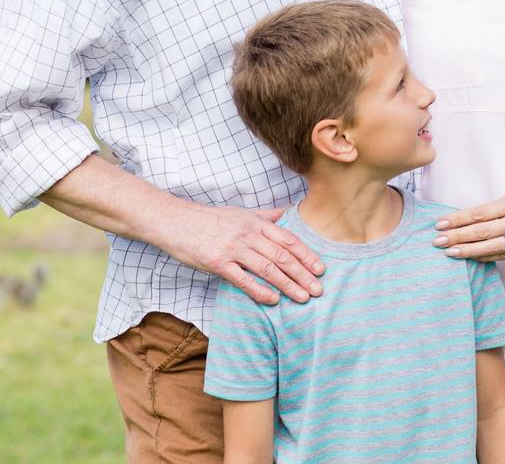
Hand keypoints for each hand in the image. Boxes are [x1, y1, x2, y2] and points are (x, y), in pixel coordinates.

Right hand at [161, 202, 323, 304]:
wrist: (175, 222)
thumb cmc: (210, 219)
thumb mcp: (241, 213)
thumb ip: (266, 216)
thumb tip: (289, 212)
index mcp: (257, 223)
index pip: (289, 239)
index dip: (307, 255)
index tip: (321, 269)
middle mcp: (248, 235)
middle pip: (282, 256)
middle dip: (303, 274)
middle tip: (318, 289)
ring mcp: (233, 249)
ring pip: (267, 268)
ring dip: (288, 284)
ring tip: (302, 298)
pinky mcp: (217, 263)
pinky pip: (242, 279)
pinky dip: (259, 290)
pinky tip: (273, 300)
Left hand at [433, 185, 504, 261]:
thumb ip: (499, 206)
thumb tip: (472, 216)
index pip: (480, 213)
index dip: (459, 219)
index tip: (441, 223)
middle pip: (482, 231)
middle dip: (457, 236)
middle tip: (437, 241)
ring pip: (491, 247)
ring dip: (468, 250)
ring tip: (450, 252)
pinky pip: (503, 255)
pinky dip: (485, 257)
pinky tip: (471, 257)